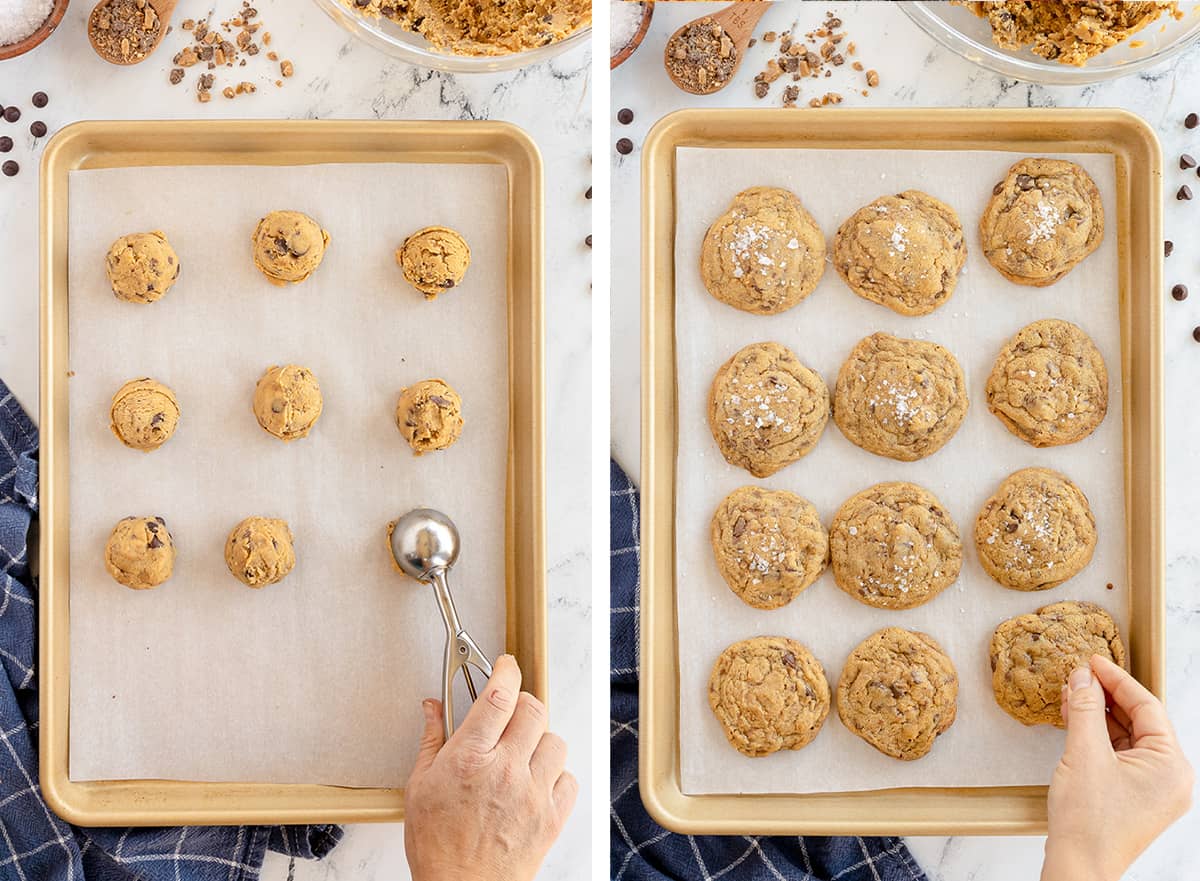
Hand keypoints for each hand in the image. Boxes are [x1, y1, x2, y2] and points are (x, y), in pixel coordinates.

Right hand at [404, 654, 576, 880]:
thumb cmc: (438, 846)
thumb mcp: (419, 786)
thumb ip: (432, 740)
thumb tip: (431, 707)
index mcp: (470, 759)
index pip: (499, 696)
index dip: (506, 672)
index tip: (506, 666)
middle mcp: (506, 771)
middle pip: (534, 710)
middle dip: (522, 704)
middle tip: (510, 713)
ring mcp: (533, 794)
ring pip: (555, 741)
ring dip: (539, 740)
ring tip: (520, 754)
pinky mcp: (551, 817)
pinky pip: (568, 778)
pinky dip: (555, 775)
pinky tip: (535, 782)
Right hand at [1042, 655, 1192, 880]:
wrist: (1079, 867)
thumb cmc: (1088, 821)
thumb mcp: (1084, 754)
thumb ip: (1086, 709)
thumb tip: (1084, 676)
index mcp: (1172, 766)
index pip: (1148, 707)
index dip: (1117, 680)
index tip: (1093, 661)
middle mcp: (1171, 777)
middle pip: (1140, 721)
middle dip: (1106, 697)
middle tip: (1079, 676)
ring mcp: (1154, 789)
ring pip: (1128, 737)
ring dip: (1099, 715)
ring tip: (1072, 697)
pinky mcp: (1136, 797)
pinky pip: (1121, 756)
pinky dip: (1099, 737)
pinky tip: (1077, 723)